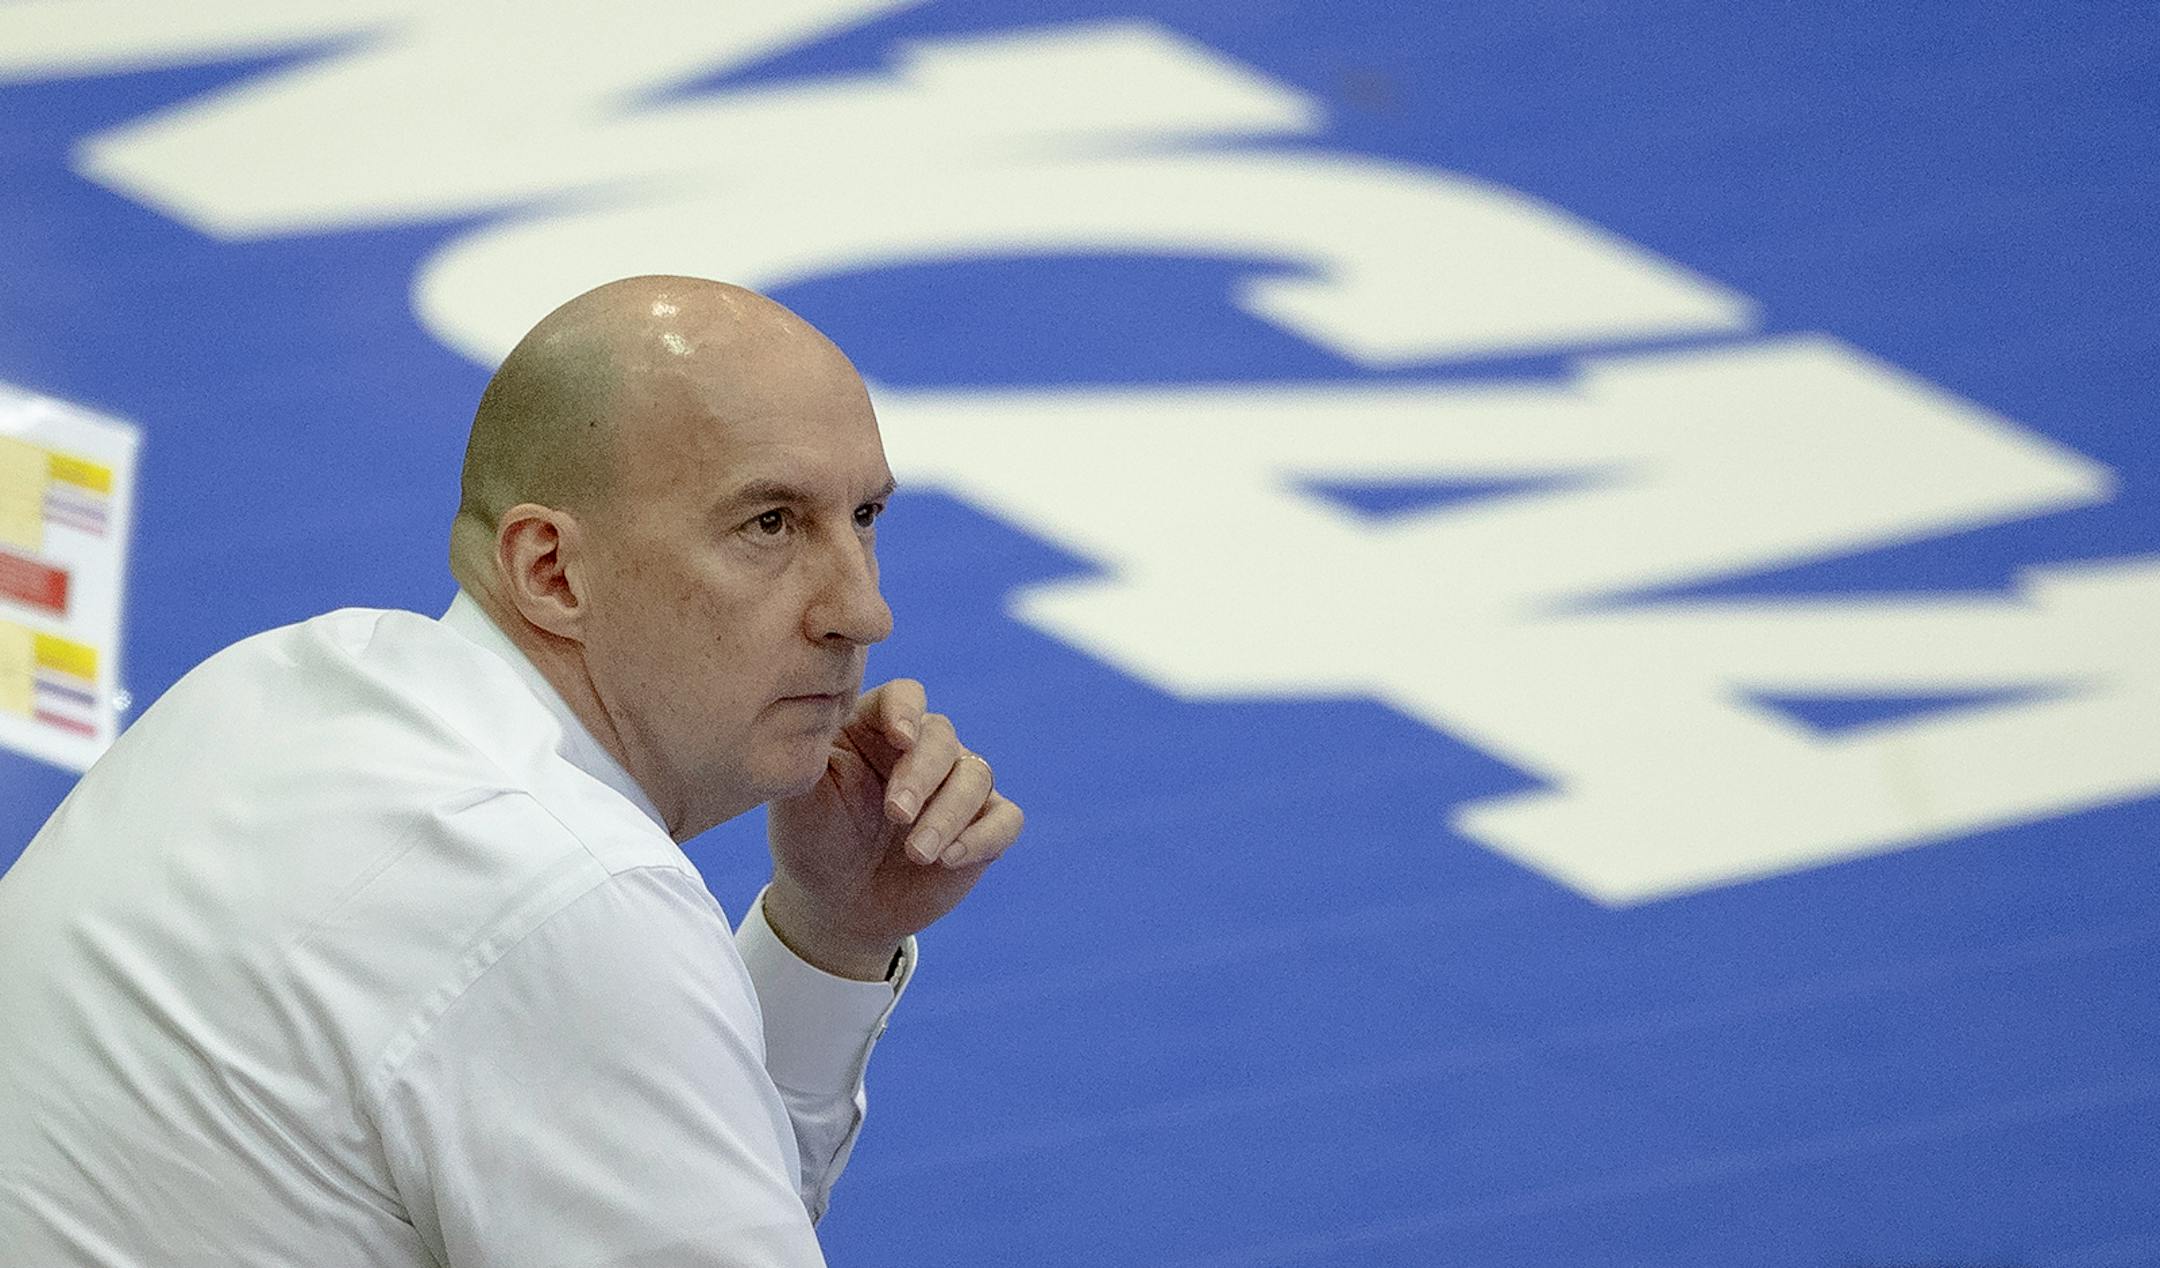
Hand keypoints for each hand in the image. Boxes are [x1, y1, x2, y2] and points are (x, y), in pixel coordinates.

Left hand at [763, 679, 1022, 979]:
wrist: (838, 903)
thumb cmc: (813, 838)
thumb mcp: (800, 799)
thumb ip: (810, 758)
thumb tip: (822, 724)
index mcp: (876, 725)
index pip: (904, 696)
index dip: (907, 711)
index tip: (899, 739)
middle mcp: (923, 747)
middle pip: (942, 737)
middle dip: (922, 776)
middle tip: (896, 815)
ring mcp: (957, 784)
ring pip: (977, 776)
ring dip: (948, 815)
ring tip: (917, 854)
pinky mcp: (984, 825)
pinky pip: (1006, 819)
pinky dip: (984, 837)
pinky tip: (949, 860)